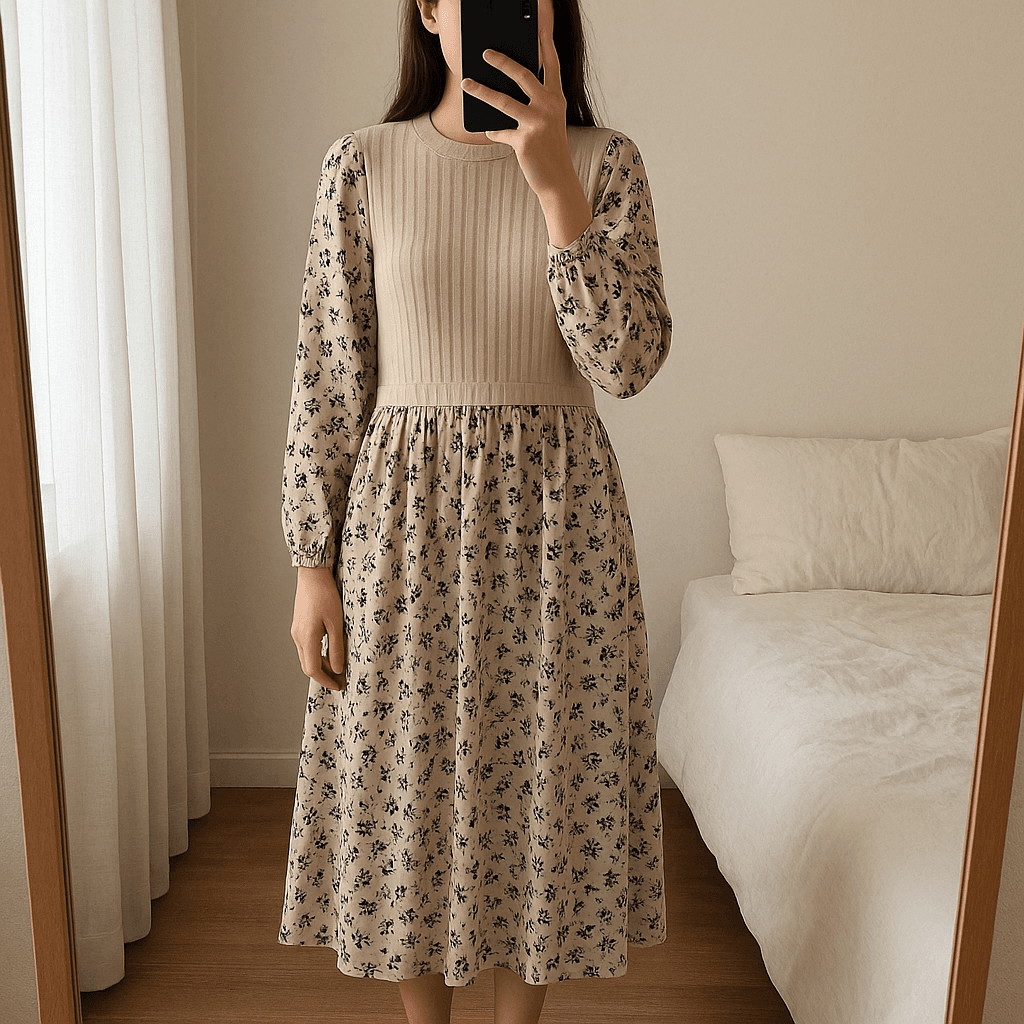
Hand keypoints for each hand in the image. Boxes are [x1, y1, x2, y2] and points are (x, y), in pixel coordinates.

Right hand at [291, 564, 345, 691]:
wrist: (312, 575)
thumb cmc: (325, 595)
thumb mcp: (336, 623)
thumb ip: (336, 647)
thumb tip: (338, 669)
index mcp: (307, 638)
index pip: (313, 670)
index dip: (326, 681)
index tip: (339, 686)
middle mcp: (298, 637)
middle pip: (308, 666)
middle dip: (324, 676)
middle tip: (340, 680)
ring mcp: (296, 632)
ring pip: (307, 657)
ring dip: (321, 666)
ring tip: (338, 668)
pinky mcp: (299, 626)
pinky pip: (306, 647)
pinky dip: (317, 655)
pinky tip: (330, 652)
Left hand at [460, 0, 576, 202]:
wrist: (558, 181)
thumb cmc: (550, 149)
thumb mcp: (547, 122)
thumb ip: (531, 104)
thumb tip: (502, 90)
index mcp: (556, 98)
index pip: (551, 63)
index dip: (544, 41)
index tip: (538, 23)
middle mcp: (549, 106)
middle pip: (522, 75)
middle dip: (501, 60)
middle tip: (484, 52)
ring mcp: (537, 123)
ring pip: (503, 101)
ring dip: (481, 90)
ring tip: (466, 82)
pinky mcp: (524, 141)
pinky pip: (500, 131)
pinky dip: (493, 132)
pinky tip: (488, 131)